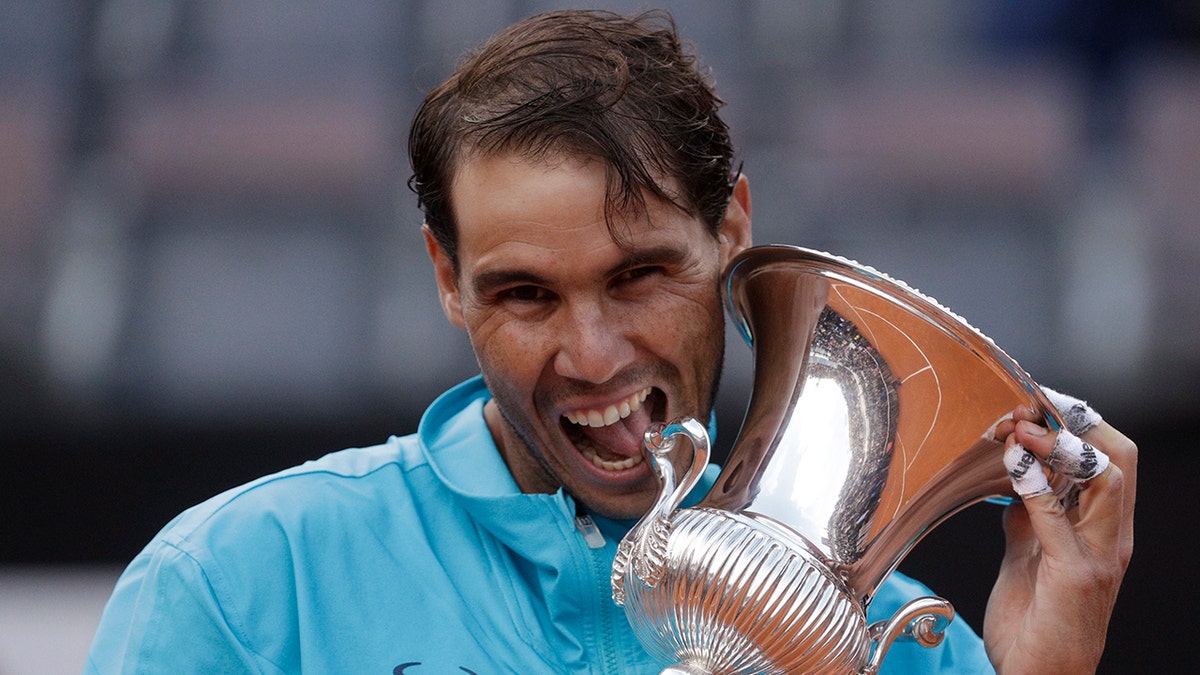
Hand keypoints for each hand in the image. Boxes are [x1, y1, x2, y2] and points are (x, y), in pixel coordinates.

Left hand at [982, 392, 1136, 673]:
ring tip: (1022, 427)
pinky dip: (1034, 483)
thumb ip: (1029, 518)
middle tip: (1031, 404)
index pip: (1112, 458)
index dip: (1078, 422)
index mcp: (1103, 531)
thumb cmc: (1034, 625)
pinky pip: (1058, 516)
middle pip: (1119, 457)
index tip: (1036, 402)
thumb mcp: (1028, 556)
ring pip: (1107, 478)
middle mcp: (1111, 539)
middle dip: (1076, 420)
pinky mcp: (1073, 574)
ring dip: (1060, 444)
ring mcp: (1098, 556)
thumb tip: (1015, 480)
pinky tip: (1012, 463)